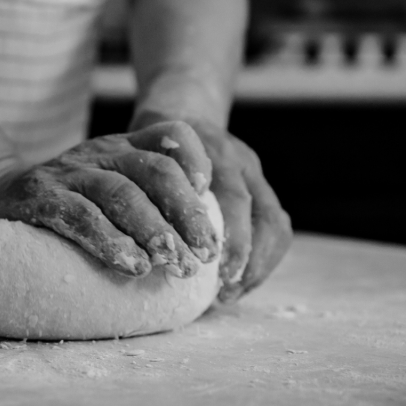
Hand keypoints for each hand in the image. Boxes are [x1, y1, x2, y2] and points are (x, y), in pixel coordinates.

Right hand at [0, 121, 220, 278]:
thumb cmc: (64, 204)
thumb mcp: (105, 187)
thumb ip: (145, 199)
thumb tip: (198, 245)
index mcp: (122, 147)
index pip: (170, 134)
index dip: (195, 157)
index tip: (209, 190)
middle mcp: (99, 153)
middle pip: (155, 171)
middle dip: (187, 215)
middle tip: (204, 256)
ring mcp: (67, 173)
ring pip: (121, 194)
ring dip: (154, 232)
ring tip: (173, 266)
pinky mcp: (39, 198)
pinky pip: (80, 217)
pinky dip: (109, 242)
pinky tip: (131, 266)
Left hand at [132, 113, 292, 301]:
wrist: (182, 110)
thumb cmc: (150, 142)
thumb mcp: (140, 153)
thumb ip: (140, 186)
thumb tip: (129, 246)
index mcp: (212, 151)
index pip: (234, 199)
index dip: (233, 240)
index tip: (216, 272)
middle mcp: (239, 161)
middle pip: (261, 214)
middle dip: (246, 259)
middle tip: (223, 293)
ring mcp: (255, 174)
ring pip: (276, 223)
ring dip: (258, 265)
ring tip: (231, 294)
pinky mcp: (262, 188)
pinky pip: (276, 228)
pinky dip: (262, 259)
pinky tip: (239, 283)